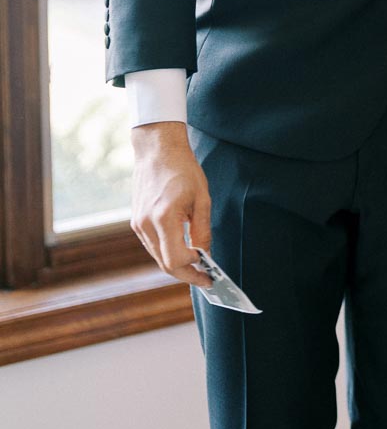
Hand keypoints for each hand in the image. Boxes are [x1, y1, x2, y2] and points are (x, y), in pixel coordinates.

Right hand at [131, 122, 212, 286]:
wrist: (157, 150)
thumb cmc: (183, 170)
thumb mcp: (202, 199)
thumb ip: (202, 231)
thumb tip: (205, 256)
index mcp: (163, 218)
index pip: (175, 260)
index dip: (193, 269)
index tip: (208, 270)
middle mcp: (146, 224)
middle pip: (164, 264)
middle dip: (186, 274)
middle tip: (205, 278)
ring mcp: (137, 223)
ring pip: (157, 257)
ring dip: (176, 264)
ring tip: (197, 265)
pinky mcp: (135, 221)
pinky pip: (152, 245)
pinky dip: (167, 252)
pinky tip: (182, 249)